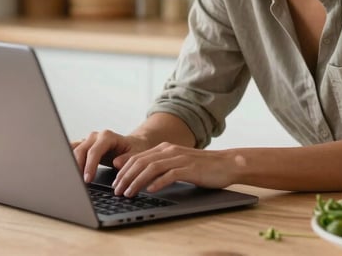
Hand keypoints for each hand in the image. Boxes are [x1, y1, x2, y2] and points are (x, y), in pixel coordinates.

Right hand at [72, 129, 150, 182]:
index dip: (90, 165)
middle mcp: (95, 136)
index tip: (87, 179)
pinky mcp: (84, 146)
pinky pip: (72, 151)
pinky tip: (67, 172)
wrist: (132, 144)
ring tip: (72, 180)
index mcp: (108, 136)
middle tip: (78, 184)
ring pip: (74, 150)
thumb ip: (127, 159)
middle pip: (81, 150)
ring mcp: (88, 140)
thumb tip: (116, 163)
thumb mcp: (136, 154)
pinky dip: (68, 161)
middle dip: (78, 167)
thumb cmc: (134, 149)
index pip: (94, 151)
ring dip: (71, 165)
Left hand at [112, 142, 239, 196]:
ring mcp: (180, 159)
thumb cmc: (202, 167)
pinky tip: (151, 191)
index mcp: (165, 148)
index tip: (115, 183)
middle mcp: (170, 151)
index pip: (138, 157)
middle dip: (126, 177)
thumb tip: (142, 178)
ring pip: (152, 168)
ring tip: (129, 193)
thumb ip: (161, 166)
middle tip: (117, 191)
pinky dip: (158, 182)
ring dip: (137, 181)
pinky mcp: (190, 169)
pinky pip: (170, 175)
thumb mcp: (178, 163)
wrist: (226, 164)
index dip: (124, 170)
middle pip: (141, 162)